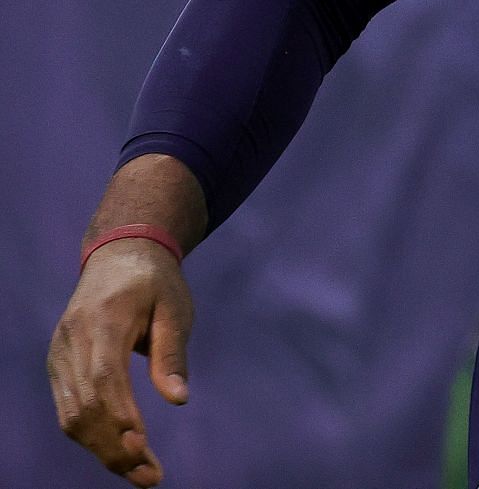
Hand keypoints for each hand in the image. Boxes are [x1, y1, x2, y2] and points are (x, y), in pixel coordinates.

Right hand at [48, 242, 193, 485]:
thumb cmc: (155, 282)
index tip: (144, 448)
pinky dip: (89, 435)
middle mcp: (72, 340)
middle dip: (114, 447)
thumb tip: (179, 400)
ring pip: (70, 415)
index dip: (120, 417)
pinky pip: (68, 408)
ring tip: (139, 472)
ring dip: (101, 450)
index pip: (104, 379)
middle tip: (149, 476)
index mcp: (104, 321)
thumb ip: (172, 353)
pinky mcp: (58, 364)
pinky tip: (118, 452)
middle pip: (83, 406)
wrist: (119, 255)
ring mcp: (59, 354)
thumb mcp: (175, 308)